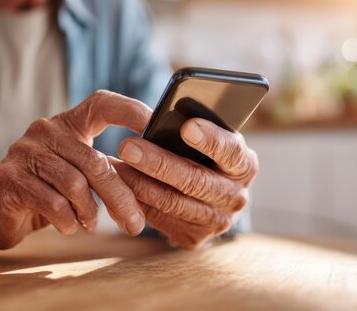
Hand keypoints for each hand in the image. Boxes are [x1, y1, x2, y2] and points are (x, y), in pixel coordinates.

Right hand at [0, 90, 152, 248]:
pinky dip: (68, 221)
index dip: (132, 111)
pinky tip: (69, 226)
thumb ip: (106, 168)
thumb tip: (155, 174)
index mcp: (67, 123)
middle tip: (135, 224)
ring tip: (90, 224)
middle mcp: (45, 130)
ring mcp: (24, 152)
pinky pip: (53, 203)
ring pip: (75, 185)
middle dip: (120, 198)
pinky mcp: (9, 178)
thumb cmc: (45, 191)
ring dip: (90, 213)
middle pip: (95, 162)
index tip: (158, 126)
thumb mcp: (77, 174)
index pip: (102, 104)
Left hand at [112, 118, 257, 249]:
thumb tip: (164, 118)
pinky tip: (116, 186)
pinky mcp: (195, 238)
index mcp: (244, 164)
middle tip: (127, 146)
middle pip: (194, 180)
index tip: (186, 127)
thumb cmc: (204, 154)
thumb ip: (195, 129)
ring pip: (172, 202)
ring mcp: (217, 221)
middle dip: (158, 162)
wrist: (209, 195)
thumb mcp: (209, 137)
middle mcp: (236, 197)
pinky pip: (160, 219)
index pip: (231, 151)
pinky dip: (136, 202)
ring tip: (113, 165)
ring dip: (138, 184)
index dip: (210, 139)